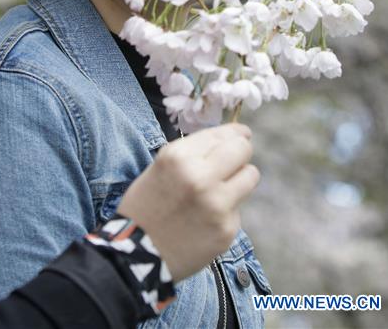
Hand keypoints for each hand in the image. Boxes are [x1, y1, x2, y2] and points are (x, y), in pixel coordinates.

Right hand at [117, 123, 258, 281]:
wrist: (137, 253)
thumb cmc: (147, 203)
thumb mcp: (163, 165)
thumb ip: (195, 152)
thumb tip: (230, 140)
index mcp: (179, 156)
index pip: (224, 134)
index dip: (235, 134)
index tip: (242, 135)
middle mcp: (201, 177)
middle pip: (243, 149)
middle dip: (241, 152)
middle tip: (235, 160)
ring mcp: (217, 205)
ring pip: (250, 176)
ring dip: (240, 179)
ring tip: (222, 189)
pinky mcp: (226, 230)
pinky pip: (238, 209)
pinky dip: (227, 211)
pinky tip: (207, 220)